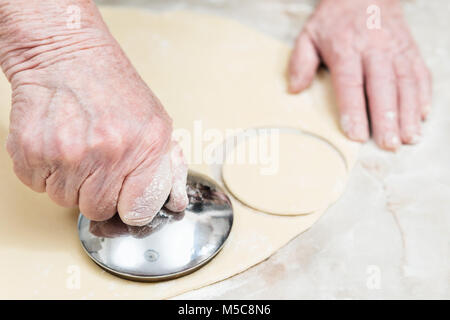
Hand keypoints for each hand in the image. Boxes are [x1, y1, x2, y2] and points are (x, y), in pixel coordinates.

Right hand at [1, 1, 187, 225]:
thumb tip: (175, 202)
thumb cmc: (113, 88)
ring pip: (65, 200)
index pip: (138, 212)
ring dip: (70, 182)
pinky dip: (45, 171)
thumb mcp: (156, 122)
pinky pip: (38, 186)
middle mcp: (108, 154)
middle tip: (97, 163)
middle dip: (97, 192)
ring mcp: (67, 155)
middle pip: (98, 209)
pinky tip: (57, 144)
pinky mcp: (31, 153)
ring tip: (76, 148)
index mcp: (145, 148)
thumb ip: (166, 167)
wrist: (66, 55)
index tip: (125, 198)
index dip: (130, 206)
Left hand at [288, 0, 431, 149]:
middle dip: (387, 117)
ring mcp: (395, 49)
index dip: (354, 110)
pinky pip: (420, 72)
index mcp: (346, 48)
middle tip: (389, 144)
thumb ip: (300, 62)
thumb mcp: (309, 35)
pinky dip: (424, 95)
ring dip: (409, 112)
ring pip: (405, 83)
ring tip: (409, 137)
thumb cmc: (334, 20)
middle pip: (383, 86)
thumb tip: (294, 90)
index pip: (351, 83)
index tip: (357, 134)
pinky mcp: (410, 49)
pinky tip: (423, 115)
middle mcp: (374, 49)